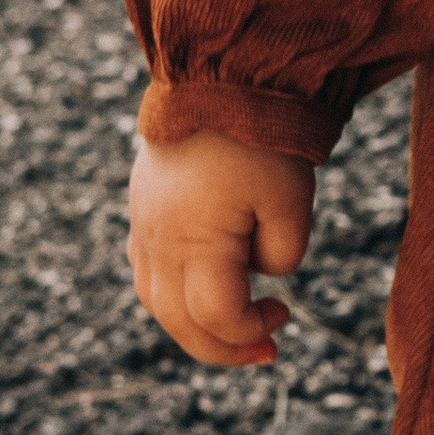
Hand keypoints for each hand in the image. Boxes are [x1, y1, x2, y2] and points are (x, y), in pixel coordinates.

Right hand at [127, 132, 315, 367]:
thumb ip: (283, 252)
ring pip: (156, 303)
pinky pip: (147, 274)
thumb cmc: (260, 141)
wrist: (215, 81)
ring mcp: (143, 228)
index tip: (286, 312)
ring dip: (194, 328)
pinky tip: (204, 294)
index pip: (216, 316)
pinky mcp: (142, 212)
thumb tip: (262, 274)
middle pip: (179, 322)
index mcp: (194, 241)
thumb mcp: (291, 199)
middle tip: (267, 353)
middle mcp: (158, 242)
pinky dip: (174, 298)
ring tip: (234, 333)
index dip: (252, 330)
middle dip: (224, 347)